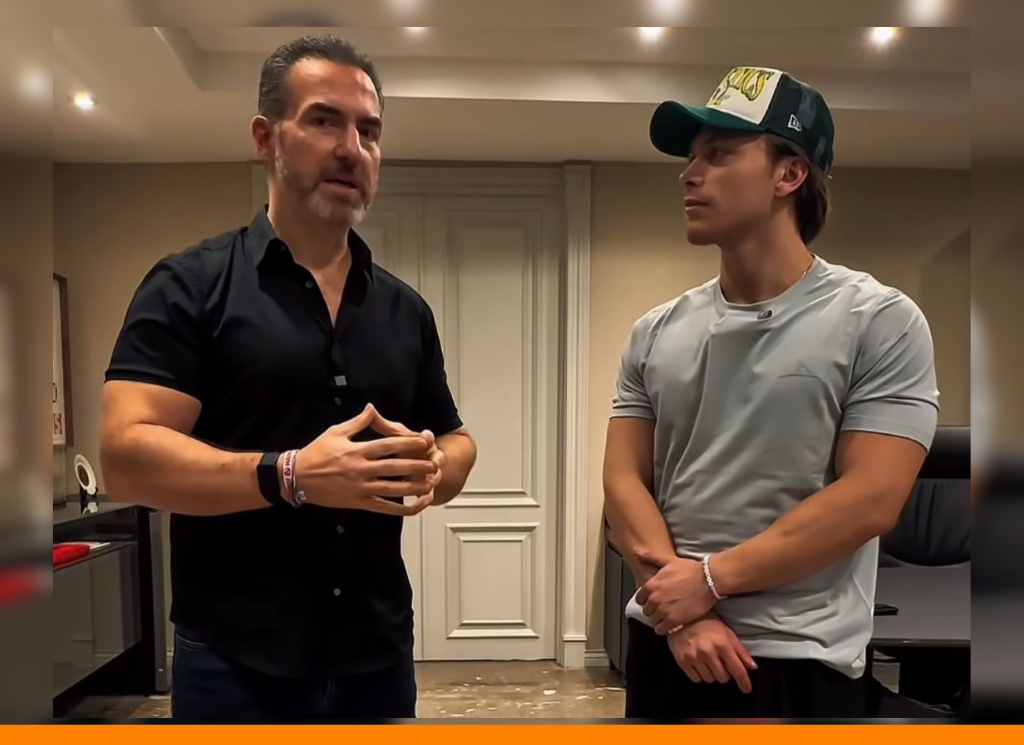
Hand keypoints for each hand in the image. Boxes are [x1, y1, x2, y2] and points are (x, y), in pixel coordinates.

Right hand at [295, 405, 436, 515]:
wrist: (296, 477)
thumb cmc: (316, 452)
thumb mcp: (335, 431)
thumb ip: (357, 422)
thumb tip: (372, 407)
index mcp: (357, 450)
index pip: (389, 445)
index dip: (409, 443)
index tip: (425, 442)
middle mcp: (361, 469)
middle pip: (395, 467)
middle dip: (417, 466)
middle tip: (434, 464)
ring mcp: (360, 488)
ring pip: (393, 489)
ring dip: (413, 487)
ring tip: (430, 484)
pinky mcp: (358, 503)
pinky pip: (383, 508)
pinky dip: (401, 509)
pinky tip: (415, 506)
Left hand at [635, 548, 715, 633]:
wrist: (709, 580)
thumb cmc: (690, 569)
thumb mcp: (669, 560)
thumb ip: (650, 556)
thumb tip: (636, 551)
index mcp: (652, 585)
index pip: (639, 598)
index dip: (646, 599)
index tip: (653, 600)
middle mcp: (655, 599)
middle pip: (646, 610)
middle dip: (652, 610)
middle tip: (662, 607)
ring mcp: (664, 611)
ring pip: (652, 621)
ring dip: (658, 619)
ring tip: (667, 616)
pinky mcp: (674, 620)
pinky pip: (661, 630)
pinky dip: (664, 628)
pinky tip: (670, 624)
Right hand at [667, 613, 757, 693]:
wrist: (681, 618)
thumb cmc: (708, 624)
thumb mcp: (727, 633)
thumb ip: (740, 650)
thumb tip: (753, 667)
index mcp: (722, 644)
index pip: (737, 669)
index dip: (744, 682)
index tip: (747, 689)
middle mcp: (708, 652)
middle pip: (723, 678)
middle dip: (724, 672)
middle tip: (719, 662)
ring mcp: (694, 657)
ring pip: (709, 679)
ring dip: (711, 673)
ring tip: (707, 661)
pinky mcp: (682, 661)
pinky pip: (696, 678)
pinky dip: (699, 674)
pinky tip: (698, 663)